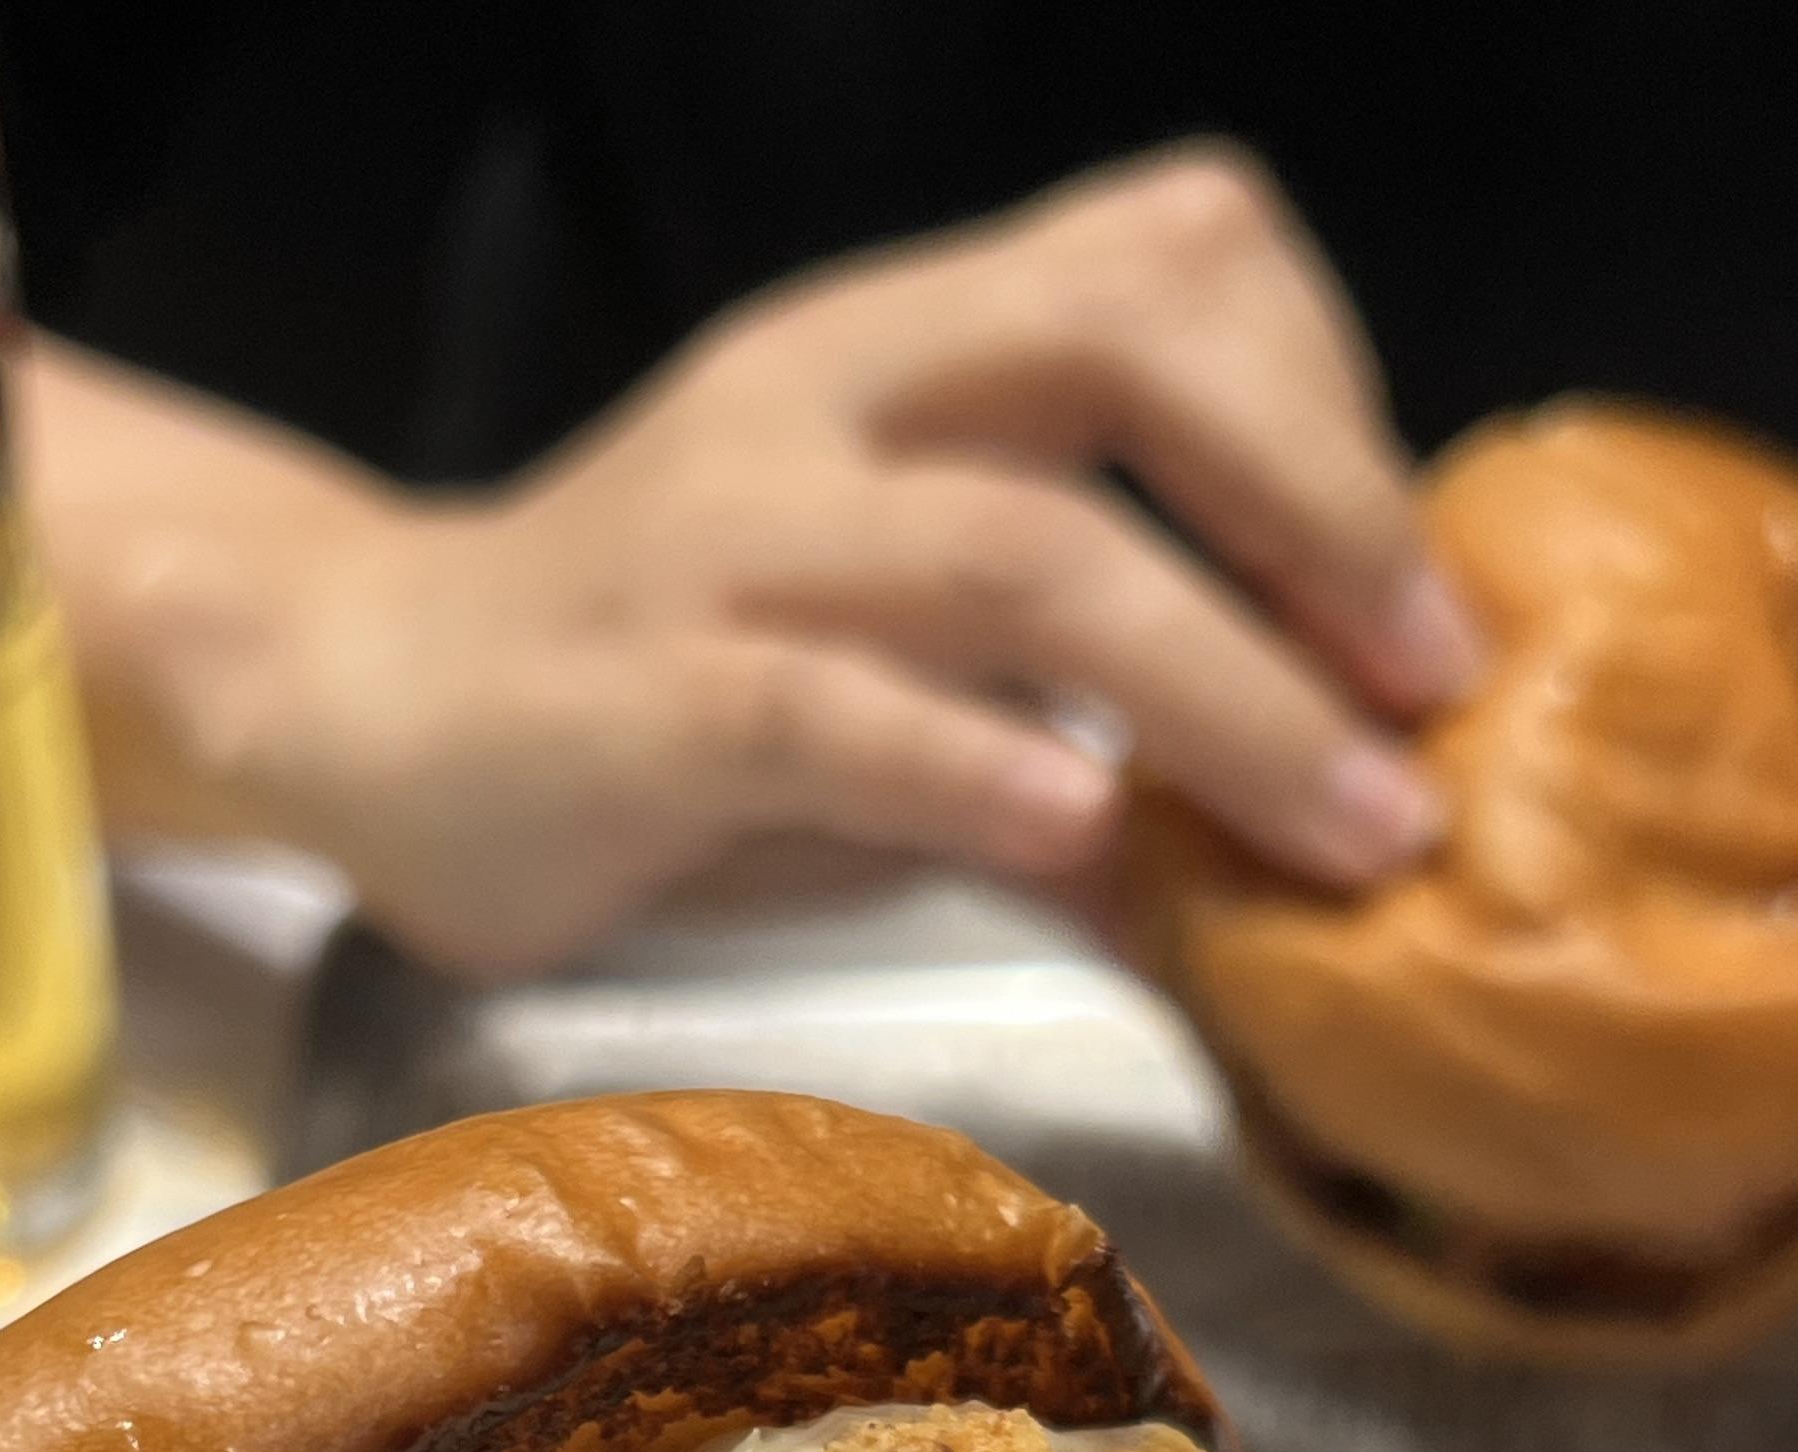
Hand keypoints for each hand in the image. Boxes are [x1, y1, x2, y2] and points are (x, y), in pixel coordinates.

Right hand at [32, 145, 1472, 978]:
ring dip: (1226, 696)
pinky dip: (993, 780)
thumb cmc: (658, 689)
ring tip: (1353, 835)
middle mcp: (828, 397)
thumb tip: (1284, 813)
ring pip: (1024, 555)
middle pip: (1128, 341)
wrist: (358, 701)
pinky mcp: (645, 697)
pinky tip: (1100, 855)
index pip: (1170, 250)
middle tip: (1438, 689)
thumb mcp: (886, 633)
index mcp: (904, 344)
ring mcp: (729, 538)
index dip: (1329, 396)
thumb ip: (1067, 673)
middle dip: (1325, 508)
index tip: (1408, 597)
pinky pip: (842, 715)